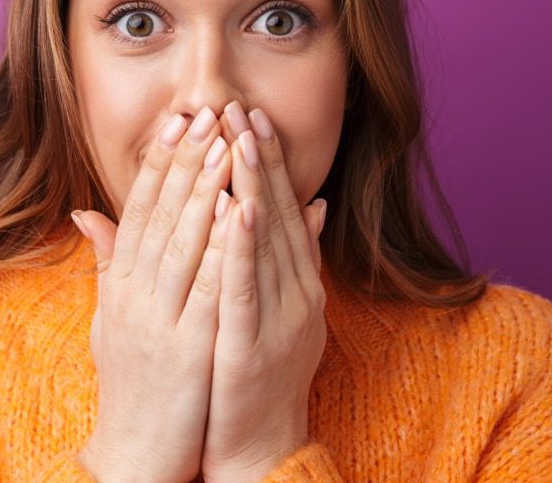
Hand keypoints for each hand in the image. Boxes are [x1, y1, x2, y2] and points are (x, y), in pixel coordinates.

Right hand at [72, 105, 234, 482]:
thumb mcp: (110, 317)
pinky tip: (238, 213)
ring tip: (226, 144)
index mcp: (120, 285)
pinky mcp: (187, 348)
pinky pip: (208, 289)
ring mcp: (158, 321)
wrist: (135, 452)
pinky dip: (222, 248)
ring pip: (182, 242)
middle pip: (160, 214)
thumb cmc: (131, 382)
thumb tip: (86, 212)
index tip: (178, 120)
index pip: (139, 209)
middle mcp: (133, 295)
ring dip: (205, 188)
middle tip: (206, 110)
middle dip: (186, 159)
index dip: (160, 162)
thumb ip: (107, 262)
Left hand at [200, 104, 327, 482]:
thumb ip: (296, 256)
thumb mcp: (280, 306)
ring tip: (240, 139)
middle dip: (260, 158)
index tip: (251, 116)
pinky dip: (244, 247)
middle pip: (279, 214)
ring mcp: (281, 318)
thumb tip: (314, 203)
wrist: (256, 443)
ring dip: (255, 186)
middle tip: (242, 107)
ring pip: (267, 242)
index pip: (284, 209)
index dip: (270, 161)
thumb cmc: (257, 370)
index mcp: (300, 282)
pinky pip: (248, 287)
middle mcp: (298, 293)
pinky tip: (238, 209)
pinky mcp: (255, 343)